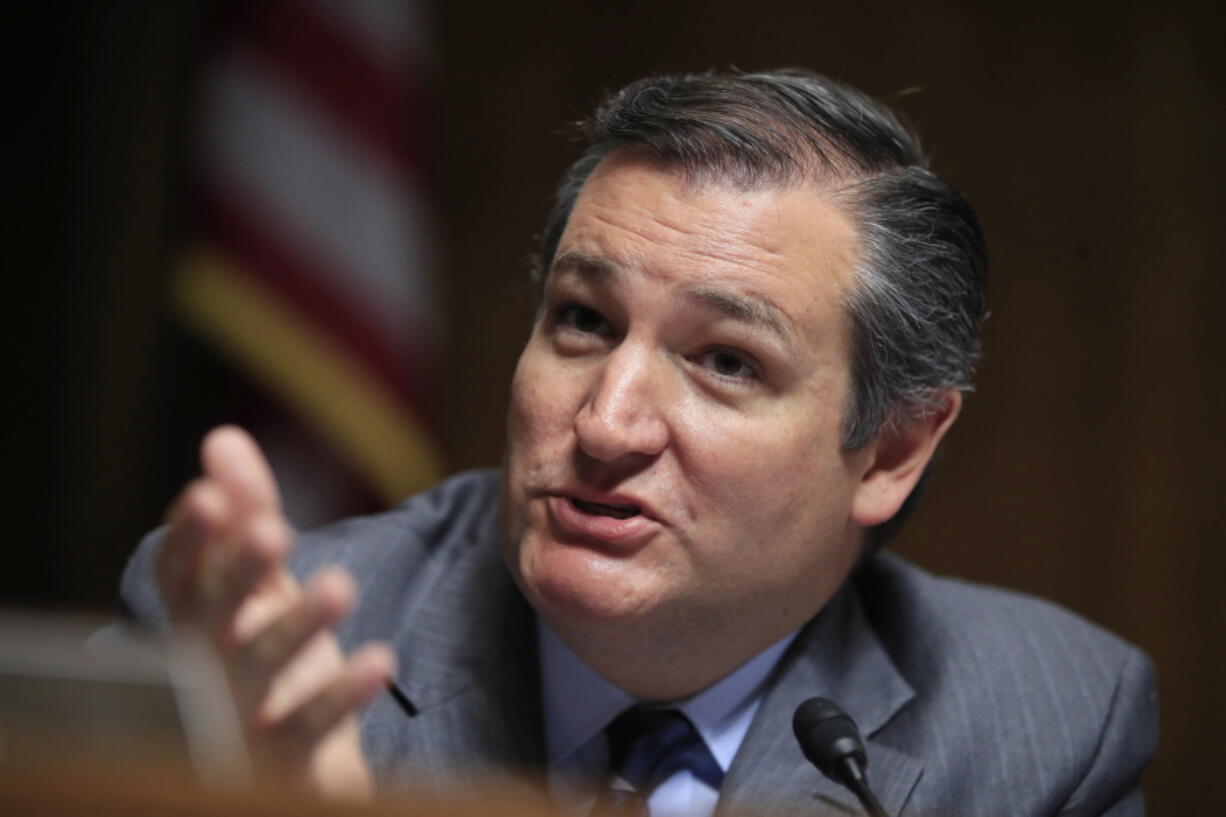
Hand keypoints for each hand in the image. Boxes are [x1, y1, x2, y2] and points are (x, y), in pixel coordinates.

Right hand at [155, 426, 394, 798]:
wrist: (290, 763)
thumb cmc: (265, 654)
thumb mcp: (262, 583)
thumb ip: (247, 513)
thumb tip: (223, 438)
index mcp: (198, 616)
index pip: (182, 573)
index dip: (190, 539)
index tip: (205, 496)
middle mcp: (207, 663)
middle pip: (213, 615)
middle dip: (239, 572)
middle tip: (274, 531)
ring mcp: (240, 713)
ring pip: (262, 667)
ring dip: (298, 625)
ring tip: (341, 585)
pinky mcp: (283, 757)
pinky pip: (307, 725)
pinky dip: (342, 694)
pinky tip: (381, 660)